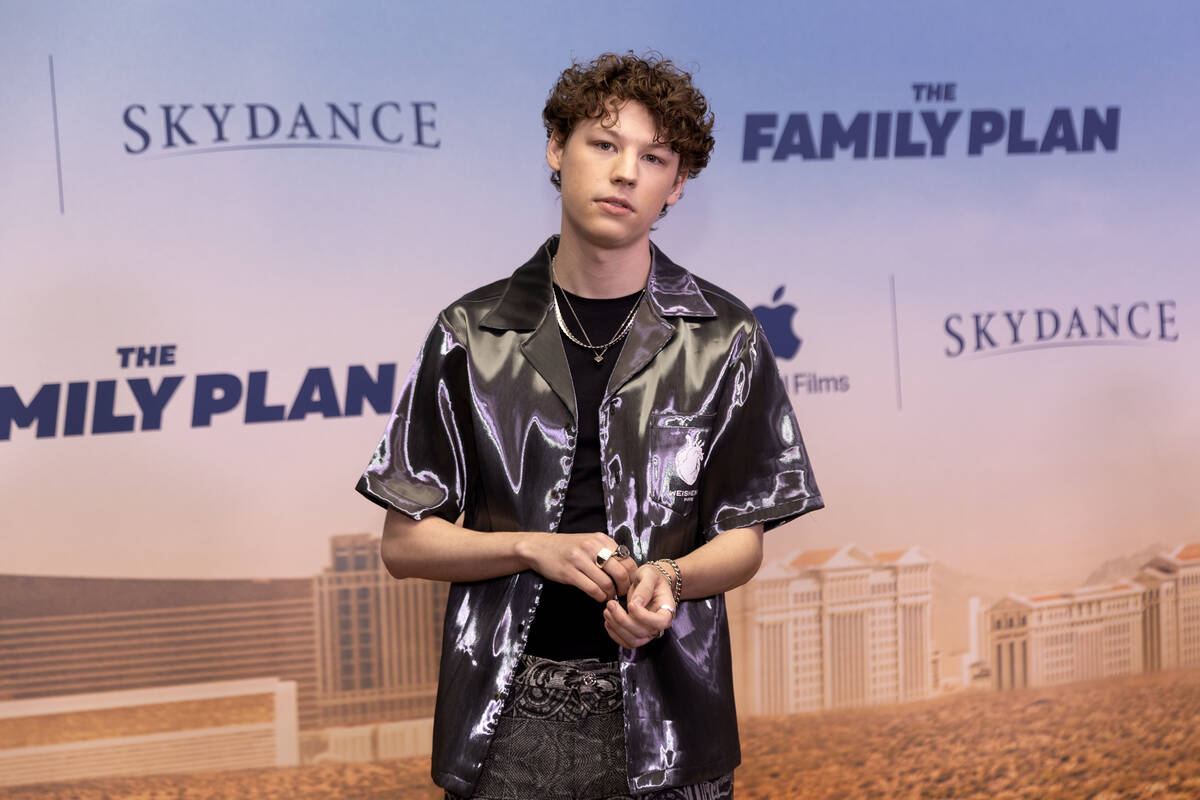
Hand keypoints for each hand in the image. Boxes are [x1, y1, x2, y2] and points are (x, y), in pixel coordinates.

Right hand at [516, 532, 636, 602]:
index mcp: (601, 539)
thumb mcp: (590, 542)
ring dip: (610, 594)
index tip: (629, 584)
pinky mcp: (569, 573)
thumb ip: (607, 551)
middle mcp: (592, 547)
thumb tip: (628, 570)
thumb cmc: (568, 548)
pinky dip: (599, 597)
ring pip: (606, 583)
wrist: (540, 547)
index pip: (627, 559)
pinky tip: (598, 597)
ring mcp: (580, 559)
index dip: (631, 576)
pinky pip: (592, 589)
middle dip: (624, 587)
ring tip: (609, 597)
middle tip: (622, 593)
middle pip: (620, 572)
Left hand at [603, 563, 675, 647]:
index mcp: (667, 609)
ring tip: (607, 611)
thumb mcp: (649, 574)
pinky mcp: (637, 635)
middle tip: (611, 604)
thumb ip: (645, 587)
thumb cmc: (651, 577)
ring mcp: (648, 632)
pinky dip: (614, 634)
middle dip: (623, 620)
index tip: (631, 604)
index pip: (661, 622)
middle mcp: (659, 624)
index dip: (644, 617)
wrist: (649, 583)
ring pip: (633, 641)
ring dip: (617, 628)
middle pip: (643, 633)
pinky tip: (608, 620)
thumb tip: (636, 603)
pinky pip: (626, 642)